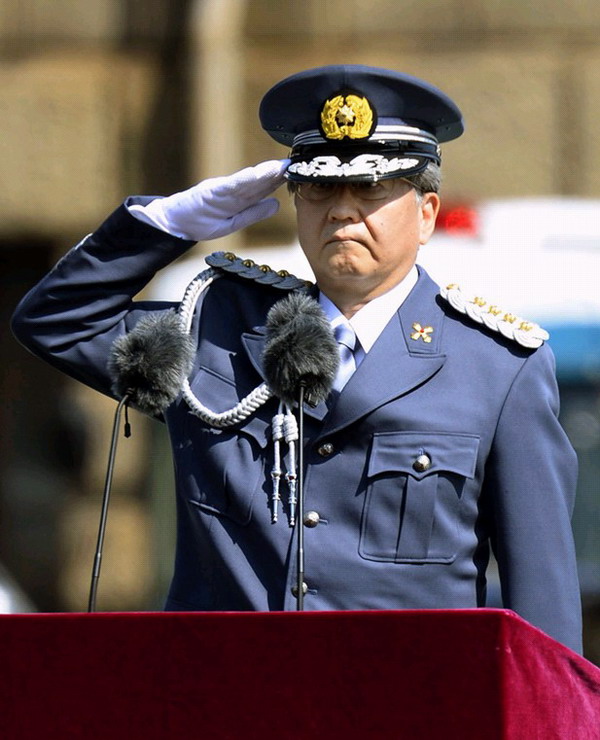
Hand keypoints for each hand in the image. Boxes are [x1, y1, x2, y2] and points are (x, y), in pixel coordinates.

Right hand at [140, 159, 289, 240]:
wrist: (172, 223)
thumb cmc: (201, 222)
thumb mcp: (232, 222)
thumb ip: (253, 213)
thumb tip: (276, 204)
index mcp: (239, 199)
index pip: (263, 189)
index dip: (280, 181)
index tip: (298, 173)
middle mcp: (231, 191)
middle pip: (257, 181)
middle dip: (276, 173)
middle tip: (295, 164)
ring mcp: (220, 190)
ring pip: (246, 181)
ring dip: (262, 174)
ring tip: (279, 167)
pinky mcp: (208, 192)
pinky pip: (227, 187)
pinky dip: (241, 181)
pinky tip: (254, 176)